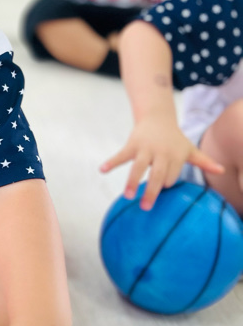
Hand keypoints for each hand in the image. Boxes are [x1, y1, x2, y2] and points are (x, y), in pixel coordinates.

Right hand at [100, 114, 223, 209]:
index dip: (166, 182)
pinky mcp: (132, 144)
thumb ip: (204, 161)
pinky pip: (121, 155)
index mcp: (176, 155)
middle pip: (157, 174)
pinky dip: (111, 162)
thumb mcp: (189, 149)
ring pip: (138, 166)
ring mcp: (145, 148)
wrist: (157, 118)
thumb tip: (222, 170)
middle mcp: (161, 152)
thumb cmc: (175, 139)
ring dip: (132, 181)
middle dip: (152, 190)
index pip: (171, 175)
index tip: (162, 188)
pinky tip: (102, 170)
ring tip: (127, 196)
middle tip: (146, 208)